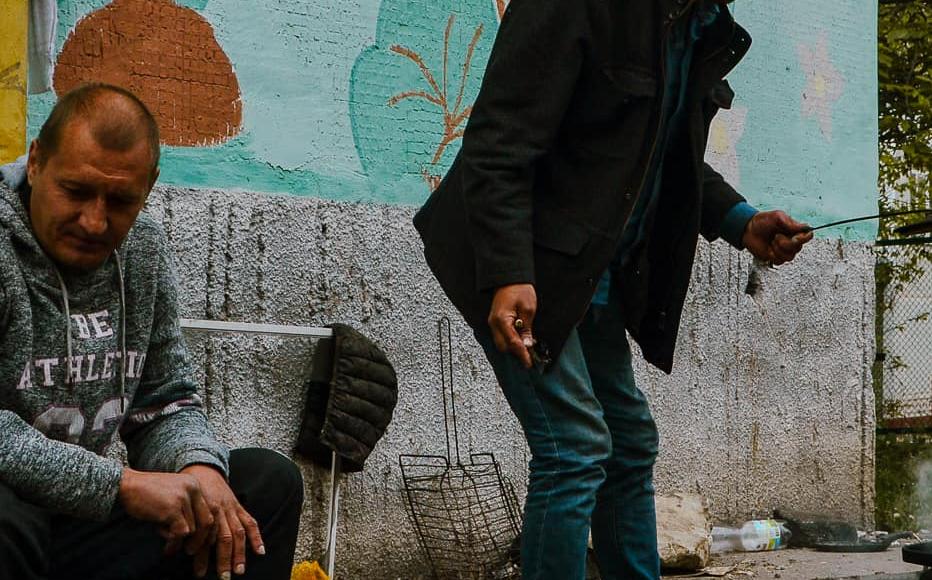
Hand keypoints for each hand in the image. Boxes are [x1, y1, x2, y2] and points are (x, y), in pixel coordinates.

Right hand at [118, 468, 213, 551]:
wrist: (126, 485)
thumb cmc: (146, 495)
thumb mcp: (171, 497)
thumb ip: (185, 510)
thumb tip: (195, 535)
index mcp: (194, 484)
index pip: (210, 511)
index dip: (207, 530)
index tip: (200, 543)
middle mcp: (193, 489)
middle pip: (206, 522)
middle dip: (199, 541)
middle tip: (189, 552)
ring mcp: (183, 498)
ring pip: (192, 530)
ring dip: (177, 538)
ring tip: (161, 532)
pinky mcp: (172, 508)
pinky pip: (180, 533)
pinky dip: (173, 543)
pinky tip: (164, 544)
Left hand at [181, 464, 263, 578]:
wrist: (202, 469)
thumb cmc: (189, 492)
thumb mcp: (181, 506)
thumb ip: (181, 526)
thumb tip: (170, 551)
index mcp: (202, 510)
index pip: (203, 537)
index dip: (201, 555)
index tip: (198, 572)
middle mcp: (218, 510)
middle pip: (223, 537)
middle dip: (223, 559)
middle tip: (223, 576)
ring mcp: (231, 508)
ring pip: (237, 532)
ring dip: (239, 553)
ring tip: (239, 570)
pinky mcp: (239, 507)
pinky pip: (250, 522)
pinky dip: (256, 537)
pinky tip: (260, 551)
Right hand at [488, 283, 536, 368]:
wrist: (509, 278)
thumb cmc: (519, 289)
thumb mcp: (528, 309)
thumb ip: (526, 329)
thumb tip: (527, 345)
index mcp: (501, 320)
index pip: (512, 343)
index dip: (521, 354)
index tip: (528, 363)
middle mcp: (493, 323)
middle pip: (503, 347)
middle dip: (516, 352)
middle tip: (530, 355)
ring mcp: (493, 322)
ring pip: (501, 343)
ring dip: (513, 347)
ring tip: (526, 347)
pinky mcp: (495, 321)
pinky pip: (501, 336)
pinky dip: (510, 340)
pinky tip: (520, 339)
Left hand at [742, 210, 812, 264]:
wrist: (748, 230)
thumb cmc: (761, 221)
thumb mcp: (777, 216)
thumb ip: (790, 223)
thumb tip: (804, 228)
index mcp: (794, 230)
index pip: (808, 236)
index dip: (803, 238)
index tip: (795, 236)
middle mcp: (791, 241)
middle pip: (798, 248)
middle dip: (786, 243)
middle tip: (776, 236)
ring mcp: (784, 250)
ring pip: (790, 256)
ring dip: (778, 249)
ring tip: (772, 242)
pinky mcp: (776, 257)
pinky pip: (780, 262)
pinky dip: (774, 256)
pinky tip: (769, 249)